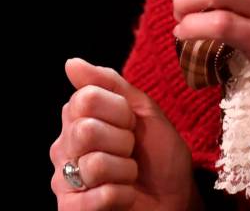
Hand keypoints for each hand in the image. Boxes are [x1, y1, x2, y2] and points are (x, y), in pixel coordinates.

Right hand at [50, 58, 200, 210]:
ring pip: (93, 164)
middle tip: (130, 149)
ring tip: (128, 174)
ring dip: (125, 170)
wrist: (174, 195)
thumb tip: (71, 63)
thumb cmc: (158, 152)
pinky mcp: (70, 210)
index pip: (86, 98)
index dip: (119, 111)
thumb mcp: (141, 109)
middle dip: (122, 140)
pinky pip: (97, 197)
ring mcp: (63, 180)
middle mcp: (64, 146)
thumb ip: (109, 84)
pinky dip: (122, 195)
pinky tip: (124, 196)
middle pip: (85, 130)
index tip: (132, 123)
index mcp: (78, 117)